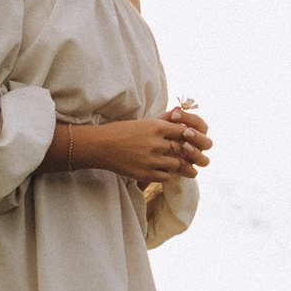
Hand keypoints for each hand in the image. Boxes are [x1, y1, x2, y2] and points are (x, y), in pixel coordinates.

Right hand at [65, 106, 210, 183]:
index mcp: (156, 127)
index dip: (189, 137)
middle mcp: (156, 143)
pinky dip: (168, 174)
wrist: (100, 146)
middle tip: (190, 155)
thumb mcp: (144, 122)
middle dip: (187, 153)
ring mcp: (151, 159)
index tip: (189, 140)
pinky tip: (163, 170)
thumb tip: (180, 114)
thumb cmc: (121, 131)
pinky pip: (167, 176)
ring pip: (177, 164)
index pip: (184, 132)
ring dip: (177, 164)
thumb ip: (163, 121)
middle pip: (183, 149)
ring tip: (175, 163)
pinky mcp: (145, 173)